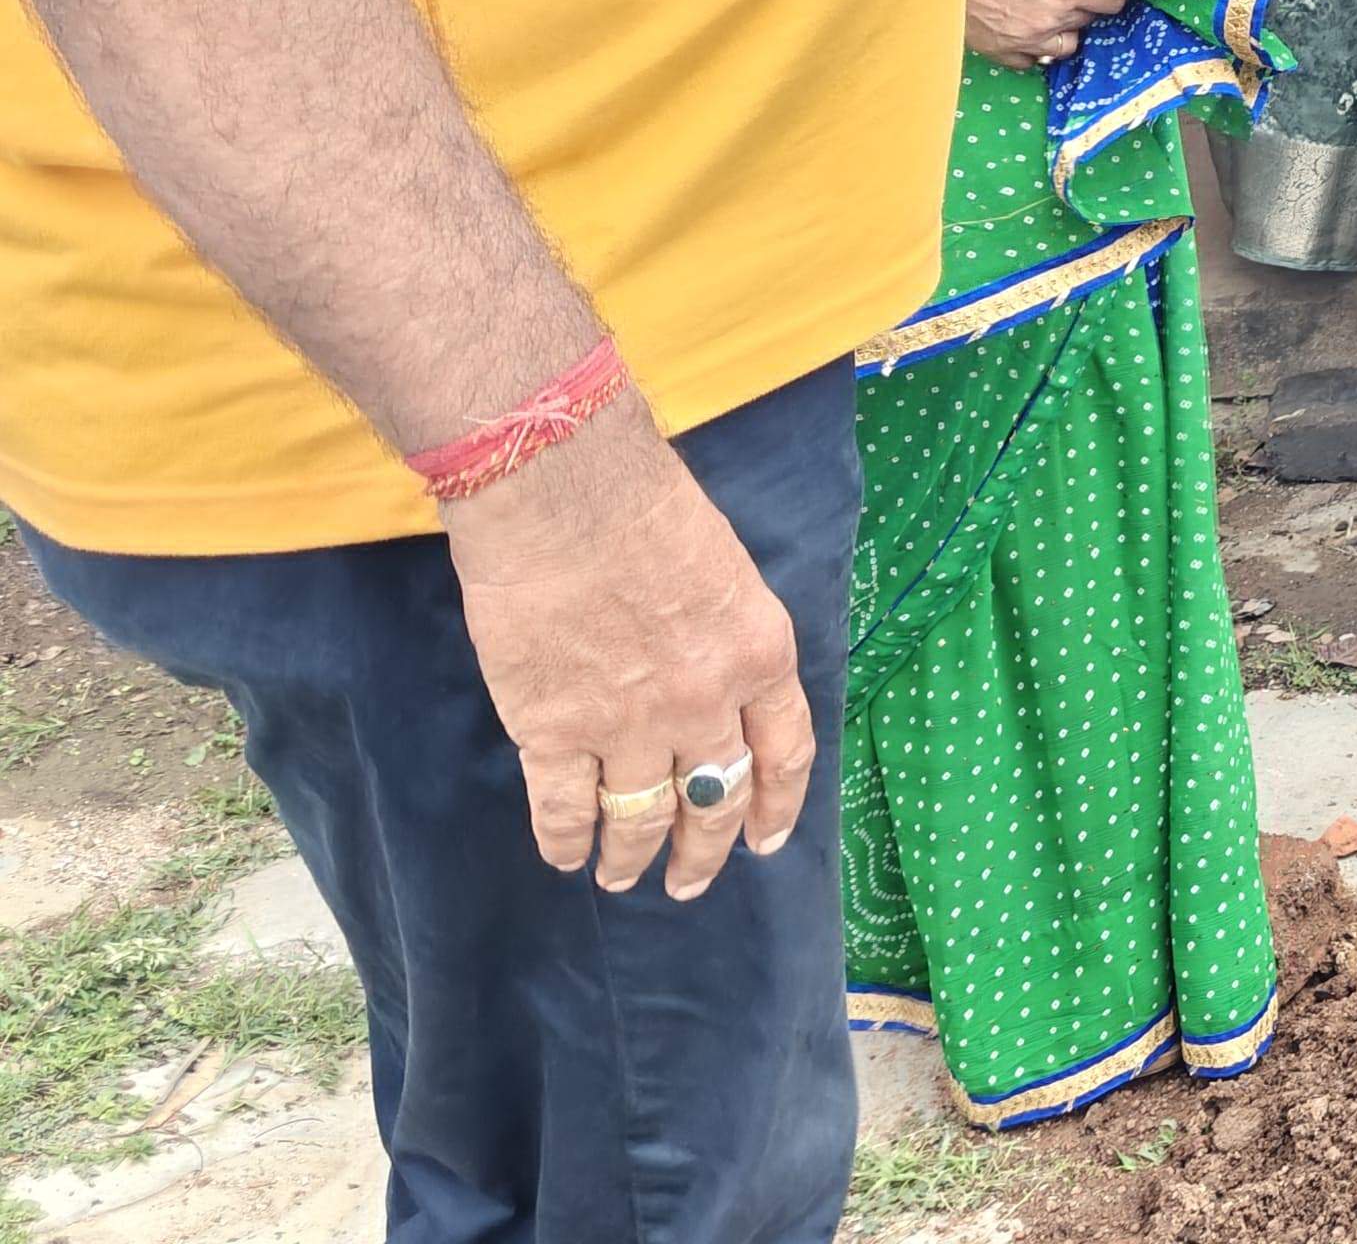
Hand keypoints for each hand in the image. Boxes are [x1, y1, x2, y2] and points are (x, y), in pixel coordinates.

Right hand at [438, 404, 815, 898]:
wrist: (566, 493)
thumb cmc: (647, 507)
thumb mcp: (727, 570)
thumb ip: (726, 636)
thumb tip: (716, 682)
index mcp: (759, 655)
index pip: (785, 752)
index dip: (777, 804)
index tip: (765, 840)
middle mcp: (705, 703)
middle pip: (715, 798)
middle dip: (705, 849)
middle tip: (690, 881)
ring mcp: (630, 725)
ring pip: (641, 818)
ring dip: (633, 856)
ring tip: (622, 877)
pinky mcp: (554, 732)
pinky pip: (564, 810)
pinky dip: (563, 842)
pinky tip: (563, 857)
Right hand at [962, 0, 1125, 67]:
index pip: (1112, 0)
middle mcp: (1051, 20)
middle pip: (1090, 20)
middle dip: (1087, 4)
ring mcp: (1026, 40)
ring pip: (1066, 45)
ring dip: (1066, 29)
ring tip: (1050, 10)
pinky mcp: (1002, 52)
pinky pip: (1032, 59)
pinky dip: (1036, 47)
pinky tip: (1026, 27)